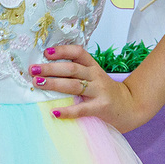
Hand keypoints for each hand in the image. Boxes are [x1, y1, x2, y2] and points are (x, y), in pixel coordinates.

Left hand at [29, 45, 152, 132]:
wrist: (131, 106)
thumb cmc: (106, 92)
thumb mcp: (95, 77)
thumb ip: (78, 73)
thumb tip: (47, 70)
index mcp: (93, 66)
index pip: (78, 52)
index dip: (62, 51)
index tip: (45, 52)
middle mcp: (96, 76)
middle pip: (72, 69)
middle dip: (50, 68)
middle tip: (33, 69)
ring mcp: (99, 91)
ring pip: (74, 85)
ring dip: (54, 84)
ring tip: (38, 83)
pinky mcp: (101, 107)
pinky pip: (82, 109)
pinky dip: (67, 111)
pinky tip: (54, 112)